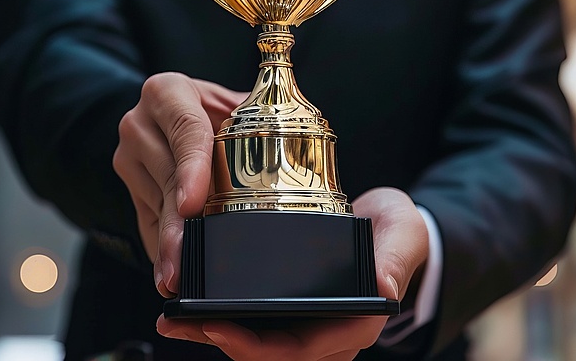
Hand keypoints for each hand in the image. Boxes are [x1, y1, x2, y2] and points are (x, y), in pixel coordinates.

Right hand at [113, 72, 244, 295]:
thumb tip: (305, 147)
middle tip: (183, 260)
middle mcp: (140, 122)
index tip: (192, 204)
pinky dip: (161, 248)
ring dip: (169, 242)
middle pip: (167, 177)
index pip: (185, 129)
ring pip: (155, 205)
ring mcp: (129, 157)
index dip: (192, 169)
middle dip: (177, 223)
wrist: (171, 113)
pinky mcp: (129, 187)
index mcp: (167, 93)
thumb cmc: (214, 109)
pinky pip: (146, 221)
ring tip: (178, 275)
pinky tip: (168, 271)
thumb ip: (261, 117)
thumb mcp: (233, 103)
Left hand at [157, 187, 428, 359]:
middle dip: (219, 341)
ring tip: (172, 317)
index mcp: (352, 324)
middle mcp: (327, 334)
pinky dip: (223, 318)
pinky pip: (256, 325)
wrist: (389, 226)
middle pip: (267, 354)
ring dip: (213, 334)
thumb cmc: (398, 233)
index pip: (300, 350)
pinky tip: (192, 307)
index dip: (255, 346)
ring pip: (256, 344)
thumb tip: (386, 290)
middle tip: (176, 322)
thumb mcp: (403, 233)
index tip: (216, 324)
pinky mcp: (292, 311)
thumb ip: (395, 257)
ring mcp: (308, 325)